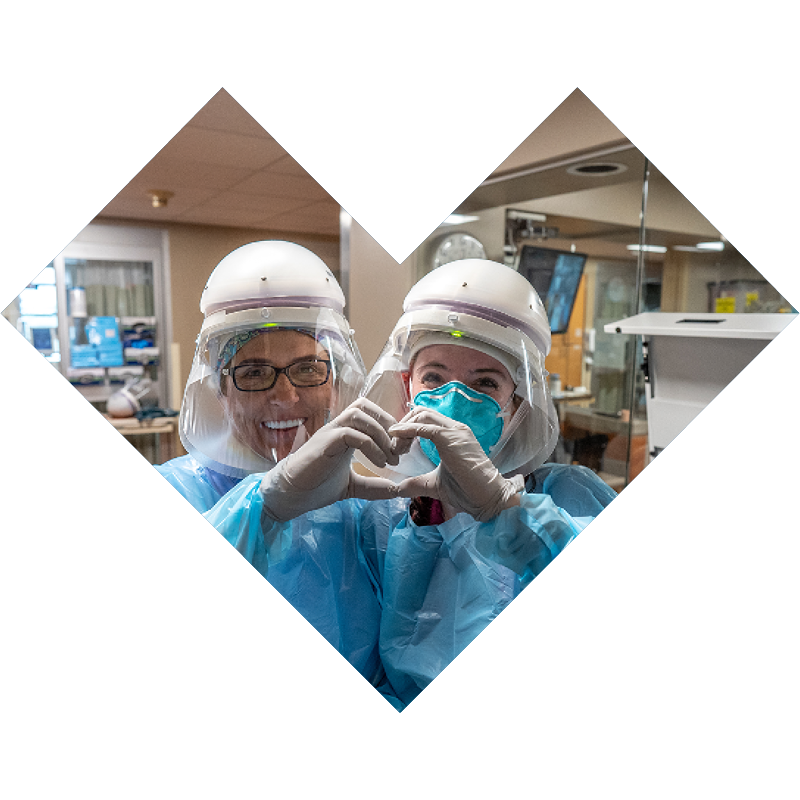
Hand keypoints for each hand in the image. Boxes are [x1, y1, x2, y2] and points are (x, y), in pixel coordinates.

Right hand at [260, 398, 400, 520]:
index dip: (389, 426)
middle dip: (387, 424)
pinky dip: (370, 445)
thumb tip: (397, 490)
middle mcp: (337, 427)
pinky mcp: (325, 442)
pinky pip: (350, 433)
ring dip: (380, 434)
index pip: (369, 413)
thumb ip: (374, 486)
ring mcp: (330, 432)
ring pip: (359, 415)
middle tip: (399, 449)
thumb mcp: (353, 485)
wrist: (291, 494)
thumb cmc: (317, 486)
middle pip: (365, 406)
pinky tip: (379, 463)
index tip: (400, 449)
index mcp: (345, 433)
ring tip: (390, 457)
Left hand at [389, 408, 523, 521]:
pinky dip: (408, 430)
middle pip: (421, 412)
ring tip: (397, 449)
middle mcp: (454, 428)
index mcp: (452, 435)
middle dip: (403, 426)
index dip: (407, 429)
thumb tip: (397, 489)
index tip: (398, 449)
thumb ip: (416, 483)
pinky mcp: (451, 437)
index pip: (425, 419)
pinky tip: (397, 438)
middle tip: (395, 448)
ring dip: (404, 429)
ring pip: (421, 416)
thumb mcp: (434, 484)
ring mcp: (454, 431)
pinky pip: (424, 427)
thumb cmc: (466, 491)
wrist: (487, 498)